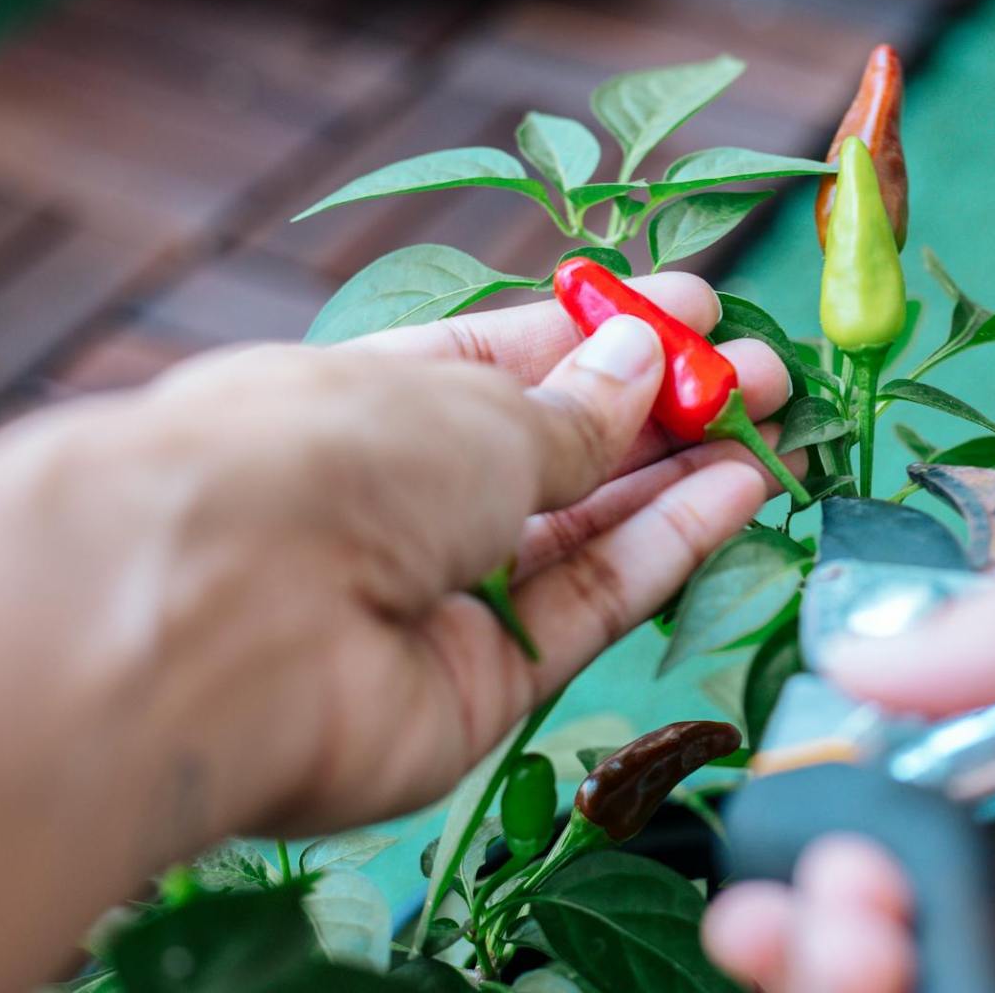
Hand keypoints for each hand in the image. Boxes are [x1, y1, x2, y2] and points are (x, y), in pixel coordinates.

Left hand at [0, 272, 794, 990]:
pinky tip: (738, 491)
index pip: (506, 360)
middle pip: (554, 449)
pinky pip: (586, 605)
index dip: (604, 333)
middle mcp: (398, 497)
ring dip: (678, 474)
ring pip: (580, 530)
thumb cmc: (330, 457)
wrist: (223, 622)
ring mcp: (436, 596)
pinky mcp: (477, 687)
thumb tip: (642, 363)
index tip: (696, 305)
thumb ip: (573, 408)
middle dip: (662, 404)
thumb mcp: (473, 403)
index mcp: (370, 397)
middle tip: (762, 369)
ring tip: (770, 422)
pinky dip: (665, 549)